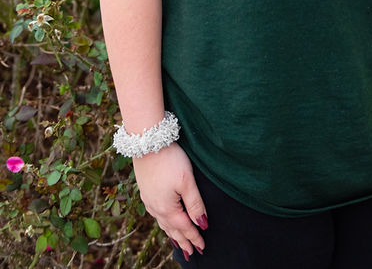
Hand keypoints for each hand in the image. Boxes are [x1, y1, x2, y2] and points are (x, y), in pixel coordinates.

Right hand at [133, 143, 207, 258]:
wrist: (146, 142)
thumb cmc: (169, 160)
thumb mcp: (187, 181)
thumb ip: (195, 203)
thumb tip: (202, 224)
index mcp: (167, 208)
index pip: (185, 228)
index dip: (195, 238)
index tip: (202, 247)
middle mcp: (156, 208)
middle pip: (172, 230)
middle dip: (183, 241)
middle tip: (191, 253)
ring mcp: (149, 200)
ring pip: (163, 223)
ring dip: (173, 234)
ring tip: (179, 243)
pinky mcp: (146, 191)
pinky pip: (156, 215)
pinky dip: (164, 223)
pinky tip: (165, 221)